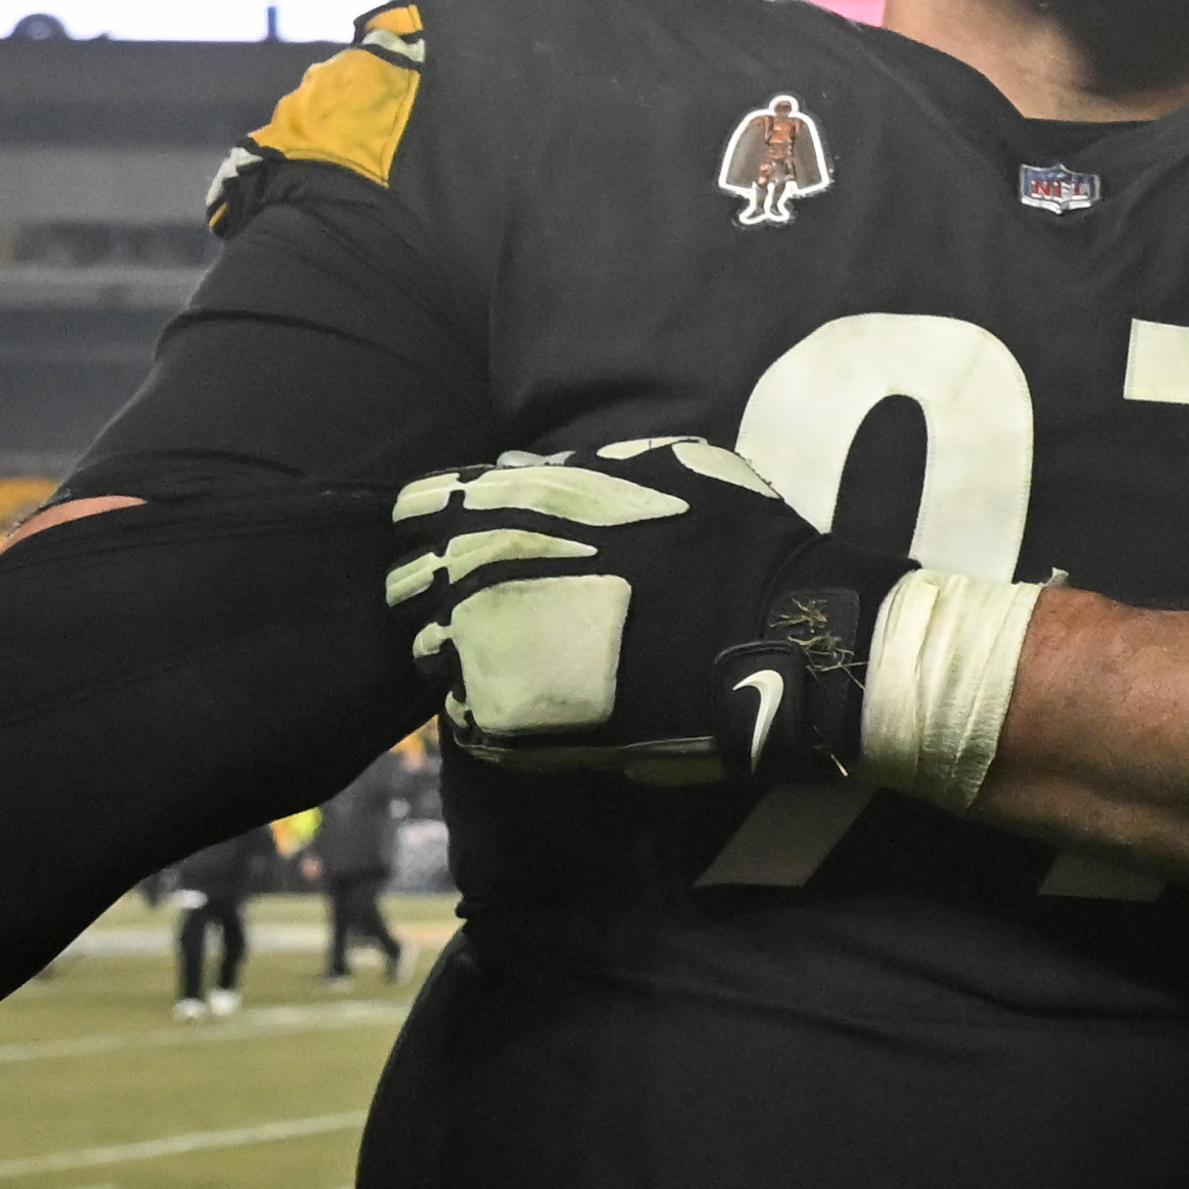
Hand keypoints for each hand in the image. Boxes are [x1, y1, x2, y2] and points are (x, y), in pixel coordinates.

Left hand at [391, 440, 913, 787]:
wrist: (775, 641)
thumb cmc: (731, 542)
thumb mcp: (664, 465)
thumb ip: (577, 470)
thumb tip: (520, 467)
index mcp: (510, 506)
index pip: (421, 507)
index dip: (444, 523)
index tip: (474, 540)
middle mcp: (479, 575)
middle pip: (412, 584)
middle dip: (446, 590)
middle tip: (505, 605)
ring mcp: (487, 653)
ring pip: (432, 653)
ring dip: (467, 652)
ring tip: (525, 659)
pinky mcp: (507, 723)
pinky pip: (465, 716)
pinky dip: (492, 709)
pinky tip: (544, 703)